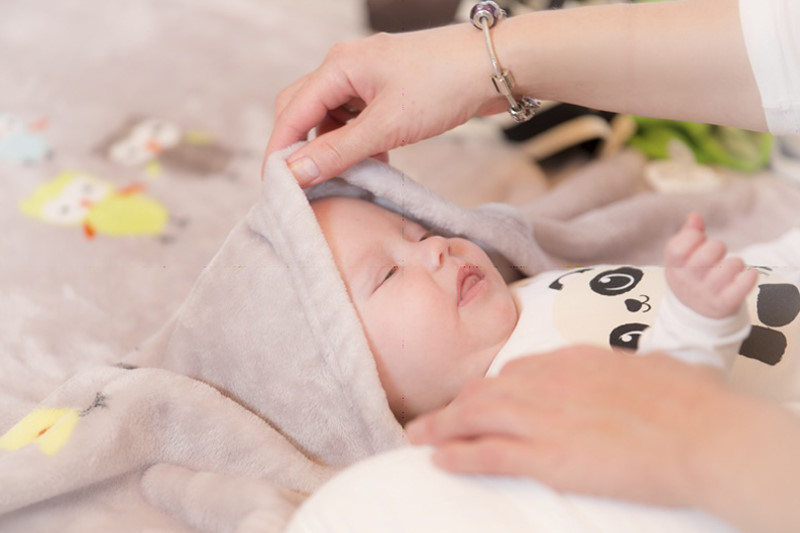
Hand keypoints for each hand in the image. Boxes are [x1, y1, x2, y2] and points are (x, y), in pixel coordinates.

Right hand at [264, 24, 504, 186]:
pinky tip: (374, 161)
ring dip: (335, 148)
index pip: (292, 111)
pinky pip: (357, 118)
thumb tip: (295, 174)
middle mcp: (346, 65)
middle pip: (305, 110)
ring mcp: (367, 76)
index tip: (275, 187)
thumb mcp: (388, 125)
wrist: (496, 66)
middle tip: (305, 185)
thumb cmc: (445, 85)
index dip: (280, 151)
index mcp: (339, 65)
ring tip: (349, 176)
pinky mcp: (387, 89)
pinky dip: (358, 142)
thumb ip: (339, 151)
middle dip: (303, 148)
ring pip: (332, 117)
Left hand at [406, 345, 733, 507]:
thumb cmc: (692, 401)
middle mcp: (548, 382)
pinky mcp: (546, 456)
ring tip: (418, 435)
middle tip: (434, 416)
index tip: (480, 398)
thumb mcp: (652, 369)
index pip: (517, 370)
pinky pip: (487, 452)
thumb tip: (633, 375)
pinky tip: (437, 459)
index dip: (493, 387)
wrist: (703, 433)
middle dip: (456, 404)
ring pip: (475, 417)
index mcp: (574, 358)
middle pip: (486, 391)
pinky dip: (457, 455)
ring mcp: (543, 417)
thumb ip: (625, 372)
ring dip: (441, 427)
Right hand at [664, 213, 757, 318]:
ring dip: (735, 263)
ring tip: (730, 268)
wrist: (695, 314)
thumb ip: (688, 235)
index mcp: (674, 267)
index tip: (699, 238)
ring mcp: (706, 294)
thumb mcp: (681, 259)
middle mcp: (687, 282)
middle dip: (717, 247)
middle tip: (717, 253)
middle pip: (707, 254)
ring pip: (729, 267)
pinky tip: (747, 275)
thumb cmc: (690, 277)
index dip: (692, 237)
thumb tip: (695, 216)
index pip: (678, 247)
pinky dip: (749, 276)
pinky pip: (742, 285)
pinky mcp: (724, 304)